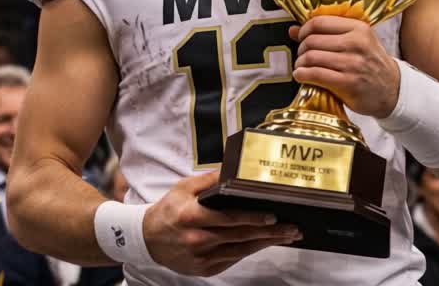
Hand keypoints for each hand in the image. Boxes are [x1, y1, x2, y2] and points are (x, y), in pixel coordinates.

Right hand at [142, 170, 300, 276]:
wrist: (147, 239)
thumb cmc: (168, 210)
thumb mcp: (183, 188)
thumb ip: (208, 179)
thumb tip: (232, 168)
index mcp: (191, 216)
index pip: (229, 218)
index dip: (253, 218)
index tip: (272, 216)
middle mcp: (197, 239)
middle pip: (240, 236)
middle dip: (269, 233)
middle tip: (291, 228)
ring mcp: (201, 257)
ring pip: (240, 251)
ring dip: (265, 244)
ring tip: (286, 237)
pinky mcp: (204, 269)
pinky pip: (232, 260)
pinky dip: (249, 251)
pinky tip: (264, 244)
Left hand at [289, 16, 399, 118]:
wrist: (393, 90)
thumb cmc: (371, 64)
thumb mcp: (356, 42)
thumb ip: (327, 34)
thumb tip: (293, 30)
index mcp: (359, 28)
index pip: (319, 22)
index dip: (304, 29)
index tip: (302, 37)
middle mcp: (356, 43)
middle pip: (312, 40)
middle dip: (301, 48)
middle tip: (302, 55)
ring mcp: (353, 64)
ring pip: (311, 57)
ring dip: (300, 63)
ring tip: (301, 66)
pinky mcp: (349, 83)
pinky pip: (316, 74)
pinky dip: (303, 74)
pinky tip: (301, 75)